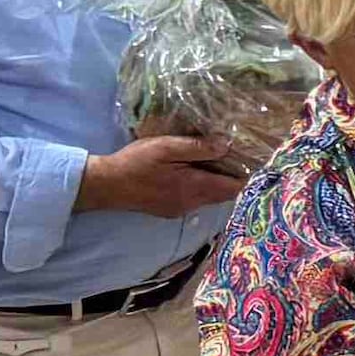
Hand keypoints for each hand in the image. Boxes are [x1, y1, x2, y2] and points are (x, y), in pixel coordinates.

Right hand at [74, 134, 243, 218]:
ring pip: (209, 196)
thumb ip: (198, 148)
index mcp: (194, 187)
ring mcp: (180, 209)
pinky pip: (195, 199)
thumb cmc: (136, 162)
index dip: (245, 173)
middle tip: (232, 152)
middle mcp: (191, 203)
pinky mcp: (169, 210)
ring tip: (212, 157)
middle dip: (231, 175)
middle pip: (224, 193)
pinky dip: (200, 185)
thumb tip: (228, 145)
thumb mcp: (167, 147)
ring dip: (215, 180)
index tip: (248, 156)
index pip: (233, 188)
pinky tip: (191, 170)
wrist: (107, 186)